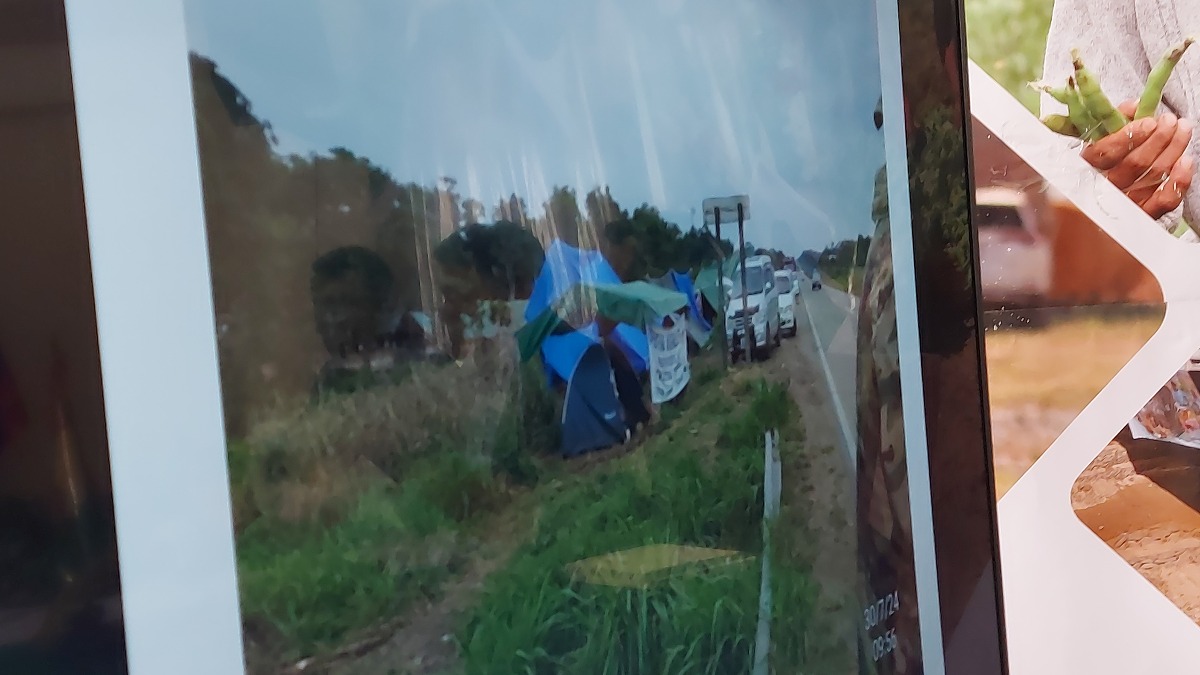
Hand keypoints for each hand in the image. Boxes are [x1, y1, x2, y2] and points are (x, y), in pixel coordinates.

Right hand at [1080, 100, 1194, 218]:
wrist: (1095, 208)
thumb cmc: (1098, 166)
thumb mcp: (1097, 142)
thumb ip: (1112, 122)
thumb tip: (1133, 106)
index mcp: (1084, 168)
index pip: (1103, 154)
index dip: (1129, 136)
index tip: (1149, 122)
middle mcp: (1102, 189)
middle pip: (1133, 164)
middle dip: (1158, 138)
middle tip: (1170, 121)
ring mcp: (1123, 204)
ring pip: (1152, 176)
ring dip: (1174, 149)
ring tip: (1182, 130)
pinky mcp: (1143, 215)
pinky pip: (1164, 201)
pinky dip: (1179, 181)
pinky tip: (1186, 162)